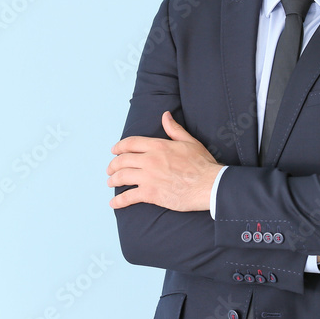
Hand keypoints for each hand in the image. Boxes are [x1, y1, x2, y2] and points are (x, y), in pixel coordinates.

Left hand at [107, 111, 222, 211]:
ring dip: (113, 180)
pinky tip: (113, 203)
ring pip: (122, 177)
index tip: (114, 150)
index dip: (119, 147)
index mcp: (158, 146)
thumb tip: (165, 115)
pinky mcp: (150, 194)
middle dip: (113, 165)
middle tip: (110, 169)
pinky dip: (118, 201)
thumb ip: (174, 129)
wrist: (209, 184)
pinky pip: (128, 197)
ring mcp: (148, 177)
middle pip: (122, 160)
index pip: (130, 143)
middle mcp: (150, 160)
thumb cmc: (202, 164)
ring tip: (111, 182)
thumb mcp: (189, 141)